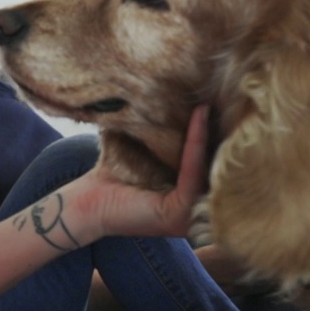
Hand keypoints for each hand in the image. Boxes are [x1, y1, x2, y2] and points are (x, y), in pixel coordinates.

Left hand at [69, 105, 208, 240]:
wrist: (85, 204)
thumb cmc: (111, 177)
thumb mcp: (145, 151)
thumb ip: (165, 135)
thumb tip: (178, 94)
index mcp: (190, 199)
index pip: (211, 163)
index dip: (215, 132)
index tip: (214, 101)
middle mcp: (195, 211)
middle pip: (215, 167)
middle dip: (221, 133)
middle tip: (225, 99)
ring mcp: (188, 216)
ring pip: (207, 169)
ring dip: (210, 134)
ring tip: (211, 103)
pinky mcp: (178, 213)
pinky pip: (192, 173)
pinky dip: (195, 144)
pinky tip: (198, 118)